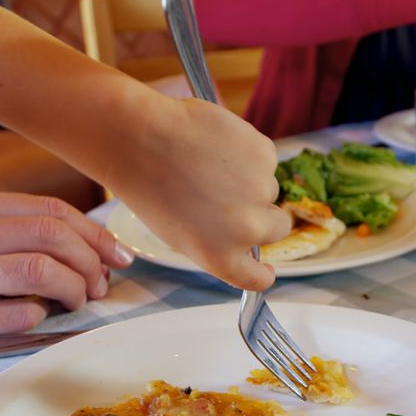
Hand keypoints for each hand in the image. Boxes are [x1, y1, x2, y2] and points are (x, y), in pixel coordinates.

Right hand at [0, 189, 133, 369]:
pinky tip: (37, 319)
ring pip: (41, 270)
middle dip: (91, 262)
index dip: (95, 234)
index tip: (119, 256)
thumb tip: (91, 246)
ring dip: (74, 289)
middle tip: (100, 285)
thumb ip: (12, 230)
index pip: (49, 210)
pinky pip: (21, 315)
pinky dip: (42, 317)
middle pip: (51, 236)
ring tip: (76, 302)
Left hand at [104, 96, 291, 291]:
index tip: (264, 267)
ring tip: (211, 164)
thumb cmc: (148, 184)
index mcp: (221, 256)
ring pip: (269, 187)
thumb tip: (241, 236)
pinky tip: (217, 144)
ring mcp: (261, 190)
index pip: (258, 278)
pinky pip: (265, 157)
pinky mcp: (265, 154)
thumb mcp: (178, 233)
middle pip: (278, 227)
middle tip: (234, 197)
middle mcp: (248, 229)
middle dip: (263, 214)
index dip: (263, 272)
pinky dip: (247, 151)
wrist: (137, 137)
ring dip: (251, 178)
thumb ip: (217, 243)